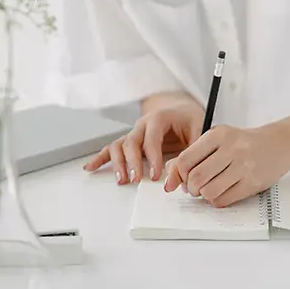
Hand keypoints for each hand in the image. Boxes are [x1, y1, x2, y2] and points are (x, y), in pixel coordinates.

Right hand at [84, 92, 203, 184]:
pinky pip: (112, 148)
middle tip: (136, 179)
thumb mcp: (199, 132)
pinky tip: (90, 167)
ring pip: (119, 146)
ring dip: (117, 163)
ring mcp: (134, 133)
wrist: (181, 108)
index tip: (155, 175)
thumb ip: (192, 153)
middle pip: (131, 142)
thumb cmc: (190, 120)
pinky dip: (100, 158)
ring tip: (121, 179)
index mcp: (160, 118)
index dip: (153, 157)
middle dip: (132, 162)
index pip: (152, 138)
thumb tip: (180, 178)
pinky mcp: (129, 142)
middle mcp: (143, 124)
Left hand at [163, 125, 289, 206]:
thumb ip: (194, 154)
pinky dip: (216, 200)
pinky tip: (221, 193)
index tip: (183, 178)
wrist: (278, 144)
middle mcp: (231, 148)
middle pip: (196, 177)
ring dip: (203, 196)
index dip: (180, 173)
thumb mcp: (218, 140)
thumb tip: (170, 175)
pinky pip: (224, 200)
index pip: (186, 159)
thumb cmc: (243, 143)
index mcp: (218, 134)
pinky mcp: (252, 182)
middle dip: (190, 188)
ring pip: (209, 191)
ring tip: (207, 190)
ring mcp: (243, 166)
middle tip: (193, 188)